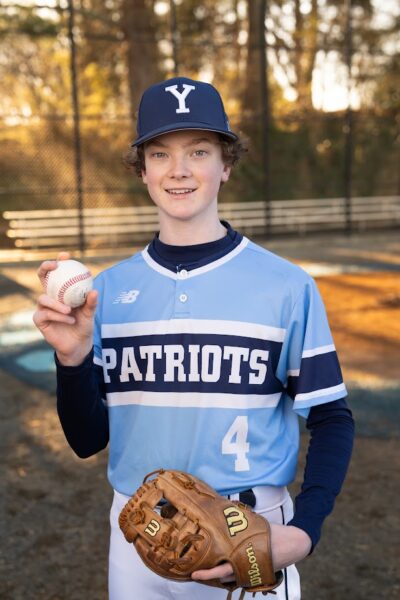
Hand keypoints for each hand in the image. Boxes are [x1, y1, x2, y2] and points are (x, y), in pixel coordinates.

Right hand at [33, 252, 97, 365]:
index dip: (58, 261)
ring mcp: (43, 307)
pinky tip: (69, 319)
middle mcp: (50, 297)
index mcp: (62, 291)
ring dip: (57, 303)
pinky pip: (45, 313)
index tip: (65, 256)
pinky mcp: (40, 320)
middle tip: (55, 266)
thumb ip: (91, 303)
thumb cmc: (84, 325)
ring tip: (70, 310)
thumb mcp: (90, 313)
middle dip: (45, 268)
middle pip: (42, 277)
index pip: (57, 273)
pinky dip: (58, 316)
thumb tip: (94, 291)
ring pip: (44, 298)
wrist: (79, 345)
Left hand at [191, 524, 311, 583]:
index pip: (221, 570)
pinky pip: (238, 574)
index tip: (194, 574)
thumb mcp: (254, 525)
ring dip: (218, 573)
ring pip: (229, 577)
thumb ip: (240, 522)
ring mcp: (250, 572)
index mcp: (243, 558)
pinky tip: (223, 563)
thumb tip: (228, 507)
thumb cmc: (273, 534)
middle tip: (195, 571)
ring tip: (204, 566)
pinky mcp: (254, 572)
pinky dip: (230, 571)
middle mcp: (245, 568)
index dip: (206, 574)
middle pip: (222, 576)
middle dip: (208, 574)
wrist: (292, 544)